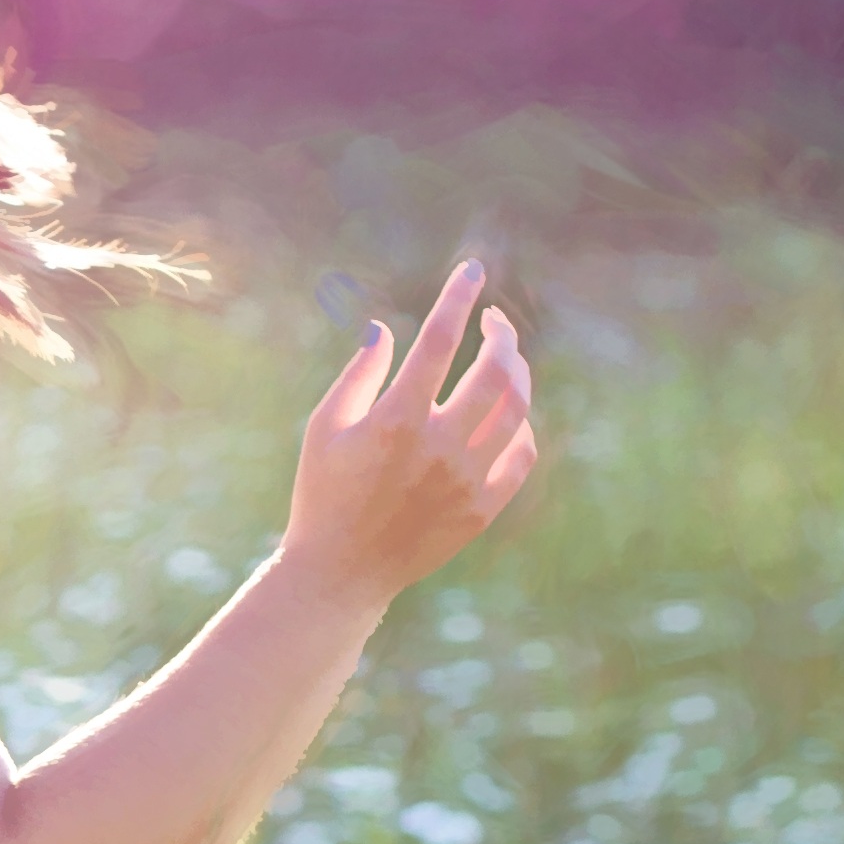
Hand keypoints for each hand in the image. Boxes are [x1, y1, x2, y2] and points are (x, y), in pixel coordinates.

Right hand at [281, 257, 537, 612]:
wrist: (340, 573)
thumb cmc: (323, 493)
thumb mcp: (325, 427)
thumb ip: (358, 374)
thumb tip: (385, 329)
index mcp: (396, 420)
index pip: (440, 339)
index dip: (459, 297)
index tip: (472, 270)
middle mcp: (439, 447)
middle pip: (496, 371)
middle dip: (502, 334)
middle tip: (494, 320)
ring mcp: (466, 480)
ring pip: (517, 409)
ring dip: (518, 373)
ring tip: (505, 360)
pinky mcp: (481, 509)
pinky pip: (520, 454)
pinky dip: (520, 425)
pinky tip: (506, 413)